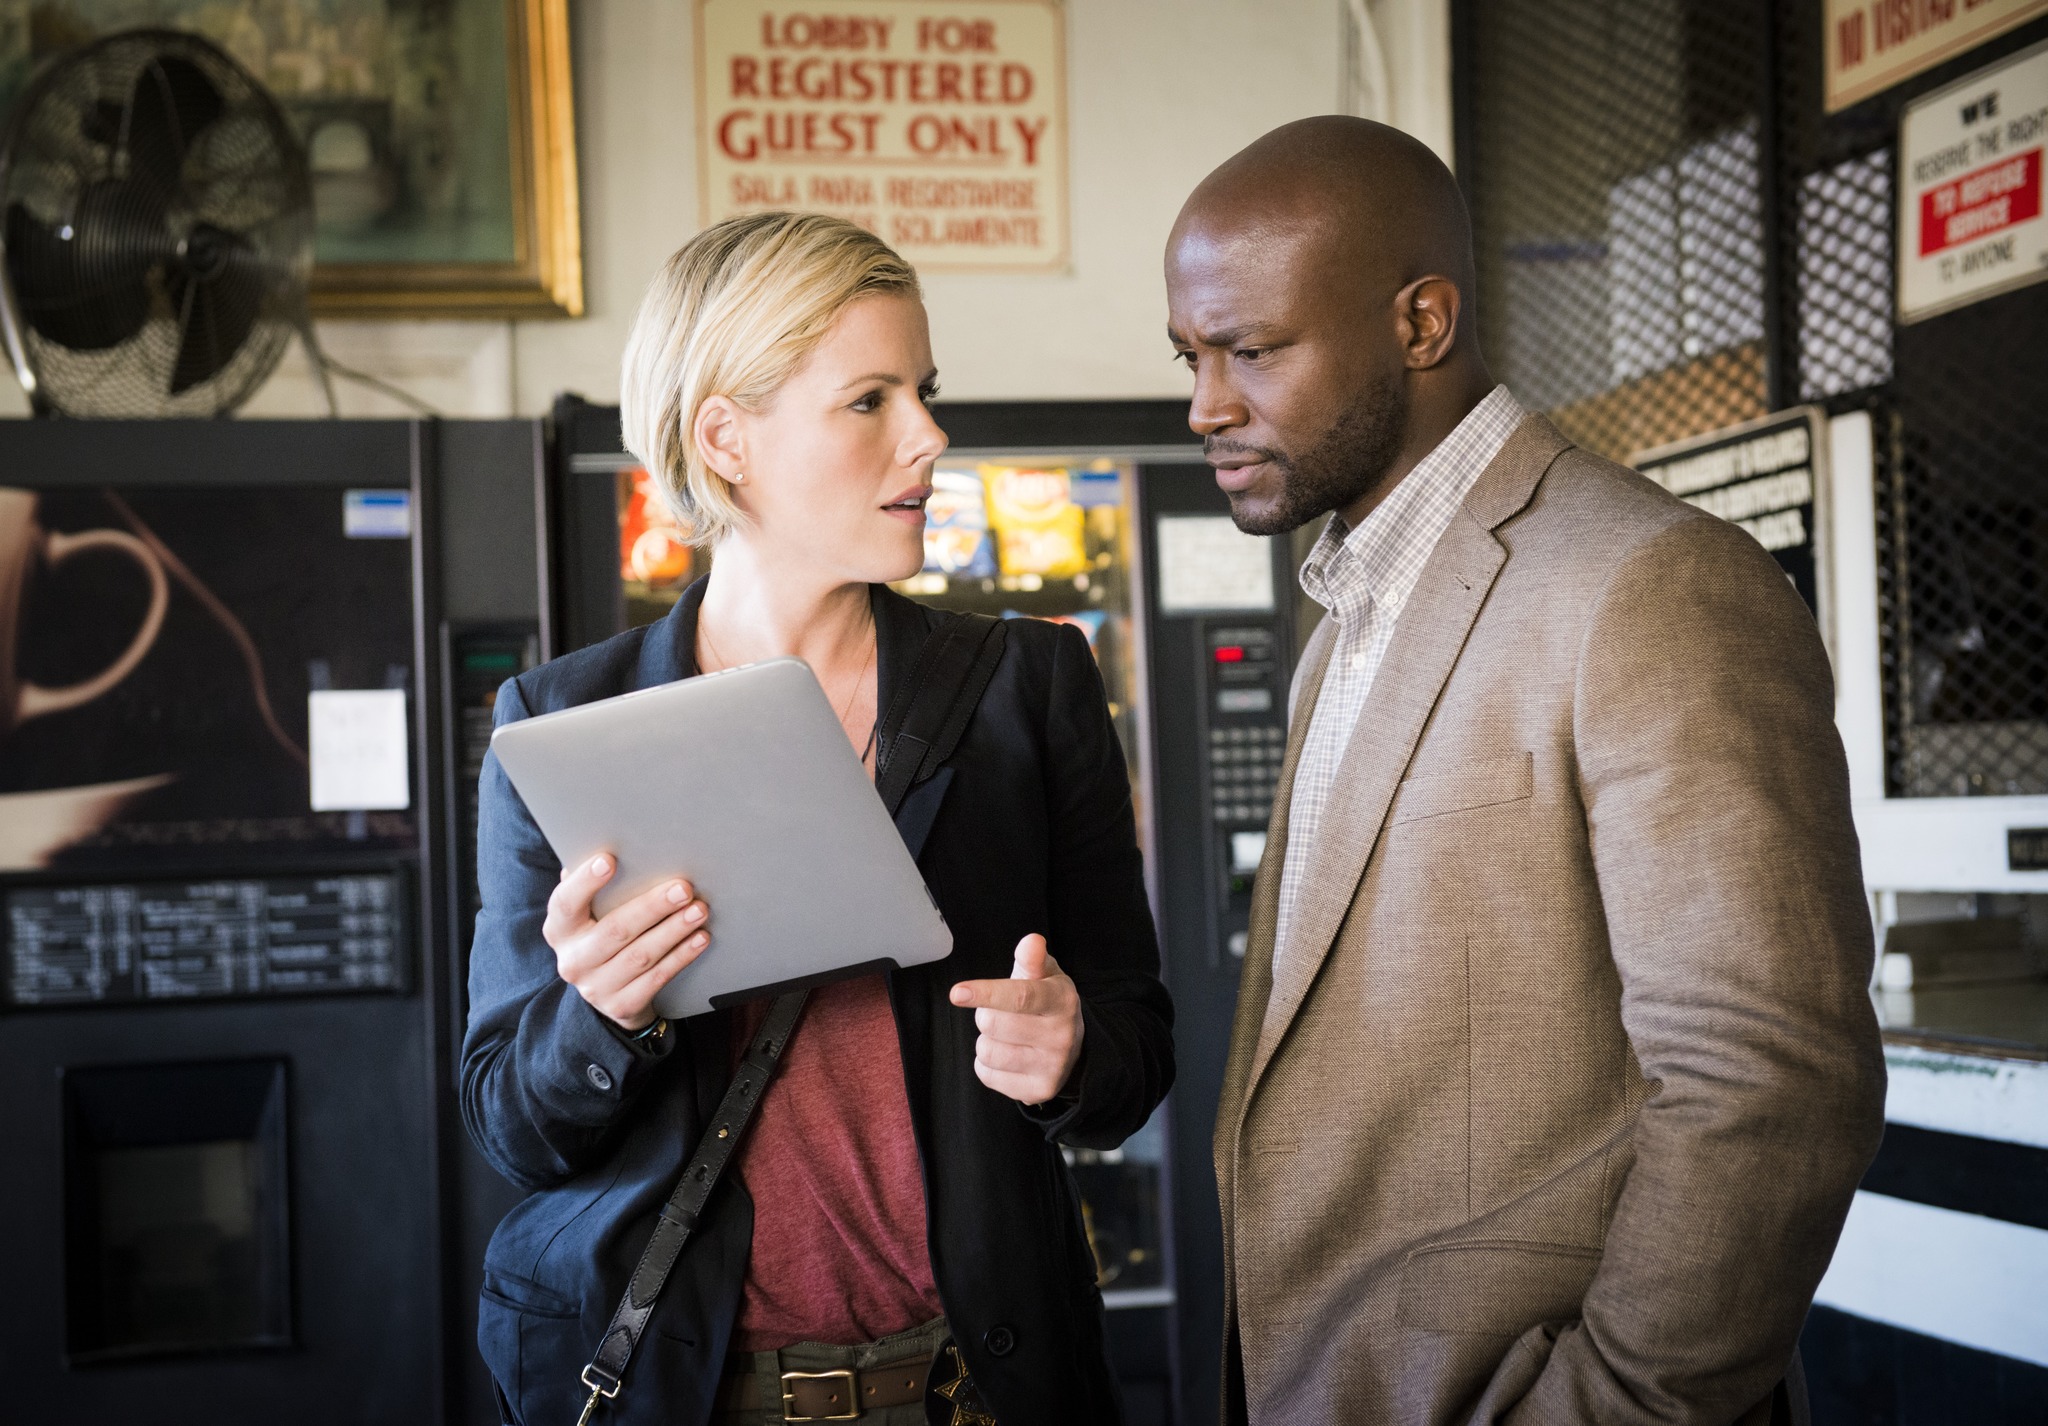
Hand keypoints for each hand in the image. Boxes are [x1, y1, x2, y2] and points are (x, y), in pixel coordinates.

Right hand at [543, 854, 711, 1031]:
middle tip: (683, 887)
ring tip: (699, 910)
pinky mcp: (622, 1005)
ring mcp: (596, 987)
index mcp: (560, 930)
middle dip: (652, 907)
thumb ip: (594, 887)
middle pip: (615, 930)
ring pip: (640, 956)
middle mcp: (573, 960)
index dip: (585, 882)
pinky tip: (700, 938)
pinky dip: (681, 956)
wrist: (609, 992)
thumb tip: (615, 847)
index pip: (565, 904)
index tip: (609, 859)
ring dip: (674, 931)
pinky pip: (657, 978)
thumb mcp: (590, 914)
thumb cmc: (603, 936)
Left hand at [950, 934, 1084, 1105]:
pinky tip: (1008, 1055)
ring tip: (1007, 1036)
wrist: (1074, 1047)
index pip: (1020, 997)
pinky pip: (987, 1074)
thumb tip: (1032, 941)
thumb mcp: (1045, 975)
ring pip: (987, 1051)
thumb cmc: (1048, 1001)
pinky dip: (987, 1064)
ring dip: (987, 1040)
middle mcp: (1061, 1036)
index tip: (957, 993)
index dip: (987, 993)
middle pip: (992, 1024)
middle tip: (1003, 1013)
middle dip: (986, 1014)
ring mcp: (1051, 1067)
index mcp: (1062, 1000)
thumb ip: (1032, 959)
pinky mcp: (1038, 1091)